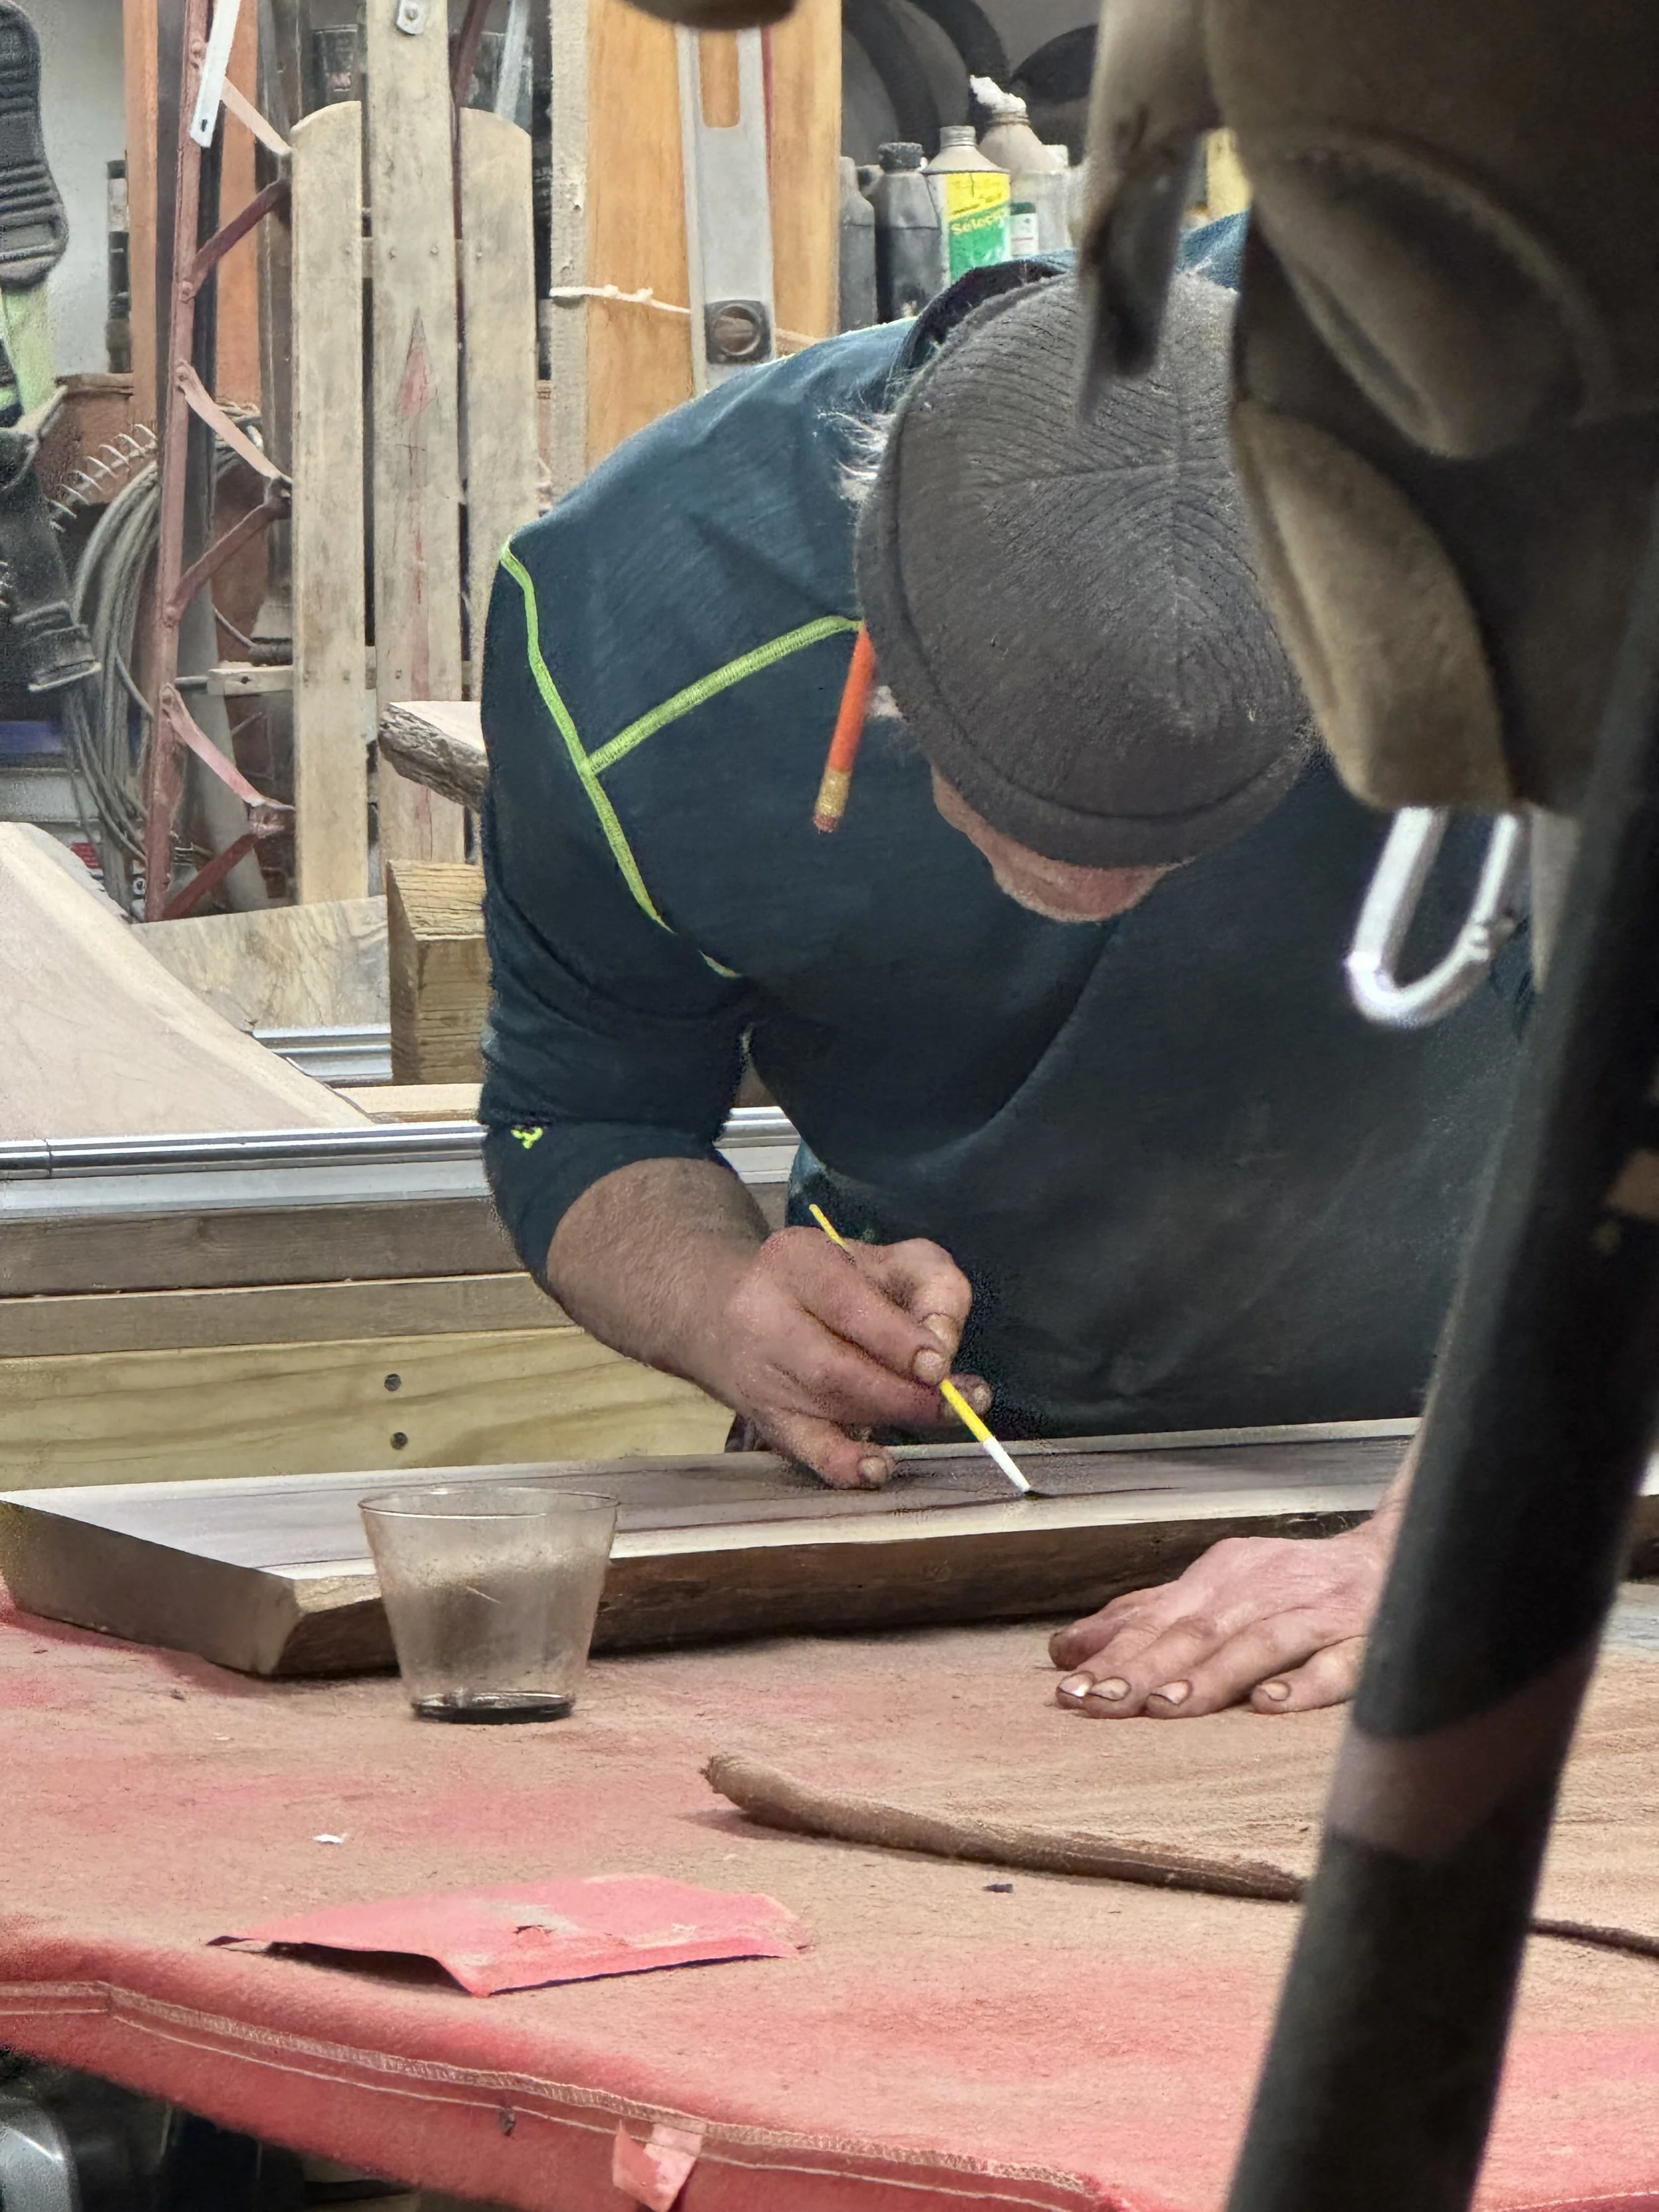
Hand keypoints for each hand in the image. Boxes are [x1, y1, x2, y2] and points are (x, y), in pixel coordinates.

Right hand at [699, 1226, 984, 1487]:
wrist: (739, 1314)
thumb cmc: (832, 1284)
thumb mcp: (886, 1259)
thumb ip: (932, 1285)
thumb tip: (943, 1345)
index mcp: (796, 1260)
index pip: (844, 1299)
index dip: (894, 1338)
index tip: (938, 1364)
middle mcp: (766, 1316)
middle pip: (835, 1364)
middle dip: (904, 1390)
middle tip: (956, 1401)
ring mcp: (762, 1373)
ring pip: (829, 1403)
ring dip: (894, 1416)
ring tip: (946, 1417)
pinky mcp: (768, 1419)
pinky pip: (804, 1447)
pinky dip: (844, 1463)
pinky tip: (877, 1470)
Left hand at [1048, 1517, 1396, 1718]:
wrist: (1398, 1556)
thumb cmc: (1294, 1583)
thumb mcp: (1215, 1590)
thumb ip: (1144, 1618)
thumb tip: (1067, 1648)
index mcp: (1225, 1575)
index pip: (1160, 1618)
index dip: (1115, 1654)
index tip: (1072, 1689)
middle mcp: (1266, 1588)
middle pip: (1200, 1630)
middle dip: (1148, 1668)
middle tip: (1102, 1703)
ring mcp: (1319, 1612)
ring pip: (1260, 1643)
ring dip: (1213, 1676)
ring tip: (1167, 1706)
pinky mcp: (1369, 1638)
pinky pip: (1339, 1663)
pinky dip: (1305, 1682)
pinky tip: (1271, 1704)